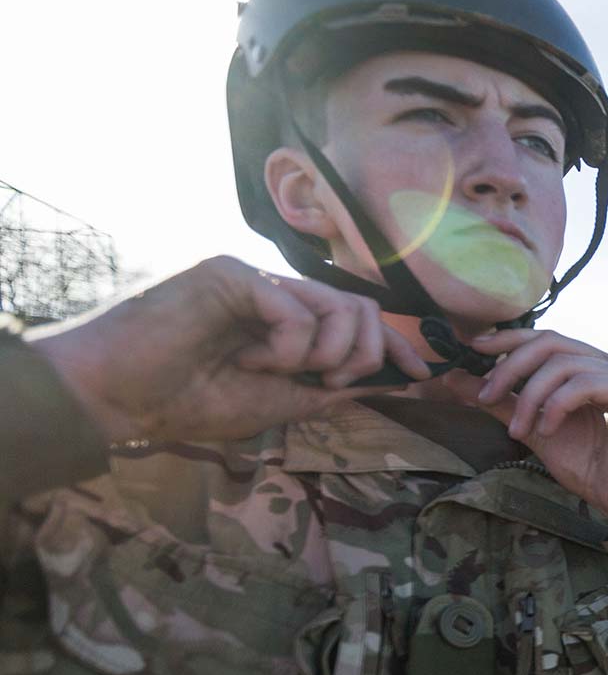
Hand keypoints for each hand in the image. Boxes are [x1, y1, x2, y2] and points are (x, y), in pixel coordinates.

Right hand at [34, 256, 428, 442]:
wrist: (119, 399)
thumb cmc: (187, 401)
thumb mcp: (280, 403)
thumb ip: (334, 391)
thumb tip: (394, 383)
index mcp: (285, 317)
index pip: (360, 317)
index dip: (396, 346)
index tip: (420, 376)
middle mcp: (275, 290)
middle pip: (364, 308)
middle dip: (364, 357)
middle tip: (324, 385)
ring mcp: (254, 276)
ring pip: (342, 307)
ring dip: (324, 358)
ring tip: (272, 372)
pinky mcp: (231, 271)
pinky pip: (298, 310)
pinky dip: (286, 349)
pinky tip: (247, 360)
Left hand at [442, 327, 607, 527]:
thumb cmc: (586, 467)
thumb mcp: (533, 428)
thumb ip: (503, 401)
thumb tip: (456, 378)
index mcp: (593, 366)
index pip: (548, 339)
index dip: (511, 338)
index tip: (474, 348)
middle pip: (552, 342)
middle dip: (512, 366)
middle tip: (485, 395)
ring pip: (563, 364)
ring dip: (530, 396)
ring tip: (518, 429)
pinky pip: (583, 384)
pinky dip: (556, 406)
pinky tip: (546, 430)